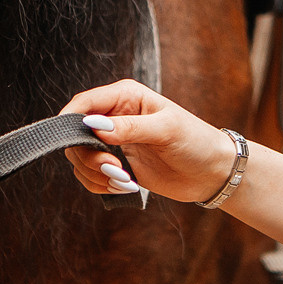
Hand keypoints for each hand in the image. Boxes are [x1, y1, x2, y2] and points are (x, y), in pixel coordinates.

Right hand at [59, 79, 240, 203]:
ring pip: (80, 158)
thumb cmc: (195, 141)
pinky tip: (125, 186)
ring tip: (125, 181)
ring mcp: (114, 142)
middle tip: (114, 170)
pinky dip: (100, 185)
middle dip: (88, 156)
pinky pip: (91, 176)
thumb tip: (94, 125)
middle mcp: (115, 116)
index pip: (84, 103)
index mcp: (125, 96)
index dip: (70, 121)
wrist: (212, 171)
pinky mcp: (116, 164)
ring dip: (95, 174)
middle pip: (76, 135)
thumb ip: (129, 127)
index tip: (70, 142)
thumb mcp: (166, 130)